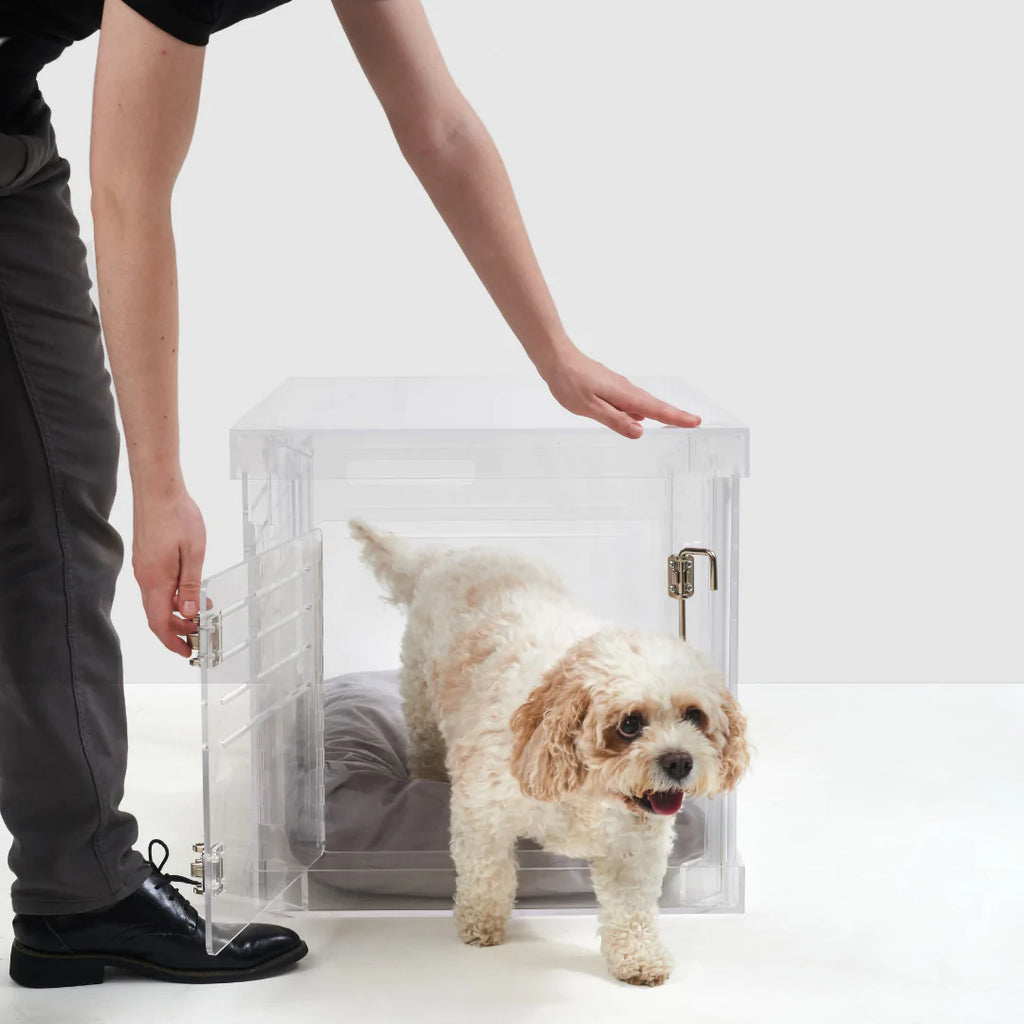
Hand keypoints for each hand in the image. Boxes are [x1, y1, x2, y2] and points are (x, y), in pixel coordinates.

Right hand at [132, 488, 206, 656]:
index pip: (159, 622)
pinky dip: (173, 594)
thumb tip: (190, 614)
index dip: (172, 641)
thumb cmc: (177, 515)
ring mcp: (143, 567)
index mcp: (156, 579)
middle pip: (157, 614)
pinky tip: (190, 590)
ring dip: (177, 610)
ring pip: (158, 599)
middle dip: (177, 628)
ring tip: (201, 611)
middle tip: (198, 634)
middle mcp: (145, 576)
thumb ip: (191, 586)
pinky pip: (157, 585)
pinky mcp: (146, 558)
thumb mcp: (194, 553)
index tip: (186, 651)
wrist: (158, 489)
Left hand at [538, 342, 700, 437]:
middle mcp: (625, 389)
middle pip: (653, 405)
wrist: (557, 358)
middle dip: (673, 415)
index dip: (675, 417)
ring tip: (674, 421)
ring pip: (641, 403)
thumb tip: (639, 431)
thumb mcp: (590, 408)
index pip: (655, 410)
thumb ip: (615, 420)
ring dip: (658, 412)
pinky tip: (637, 417)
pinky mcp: (610, 386)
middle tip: (693, 422)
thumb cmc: (569, 382)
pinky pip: (629, 400)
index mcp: (623, 395)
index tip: (694, 422)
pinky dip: (639, 409)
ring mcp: (618, 386)